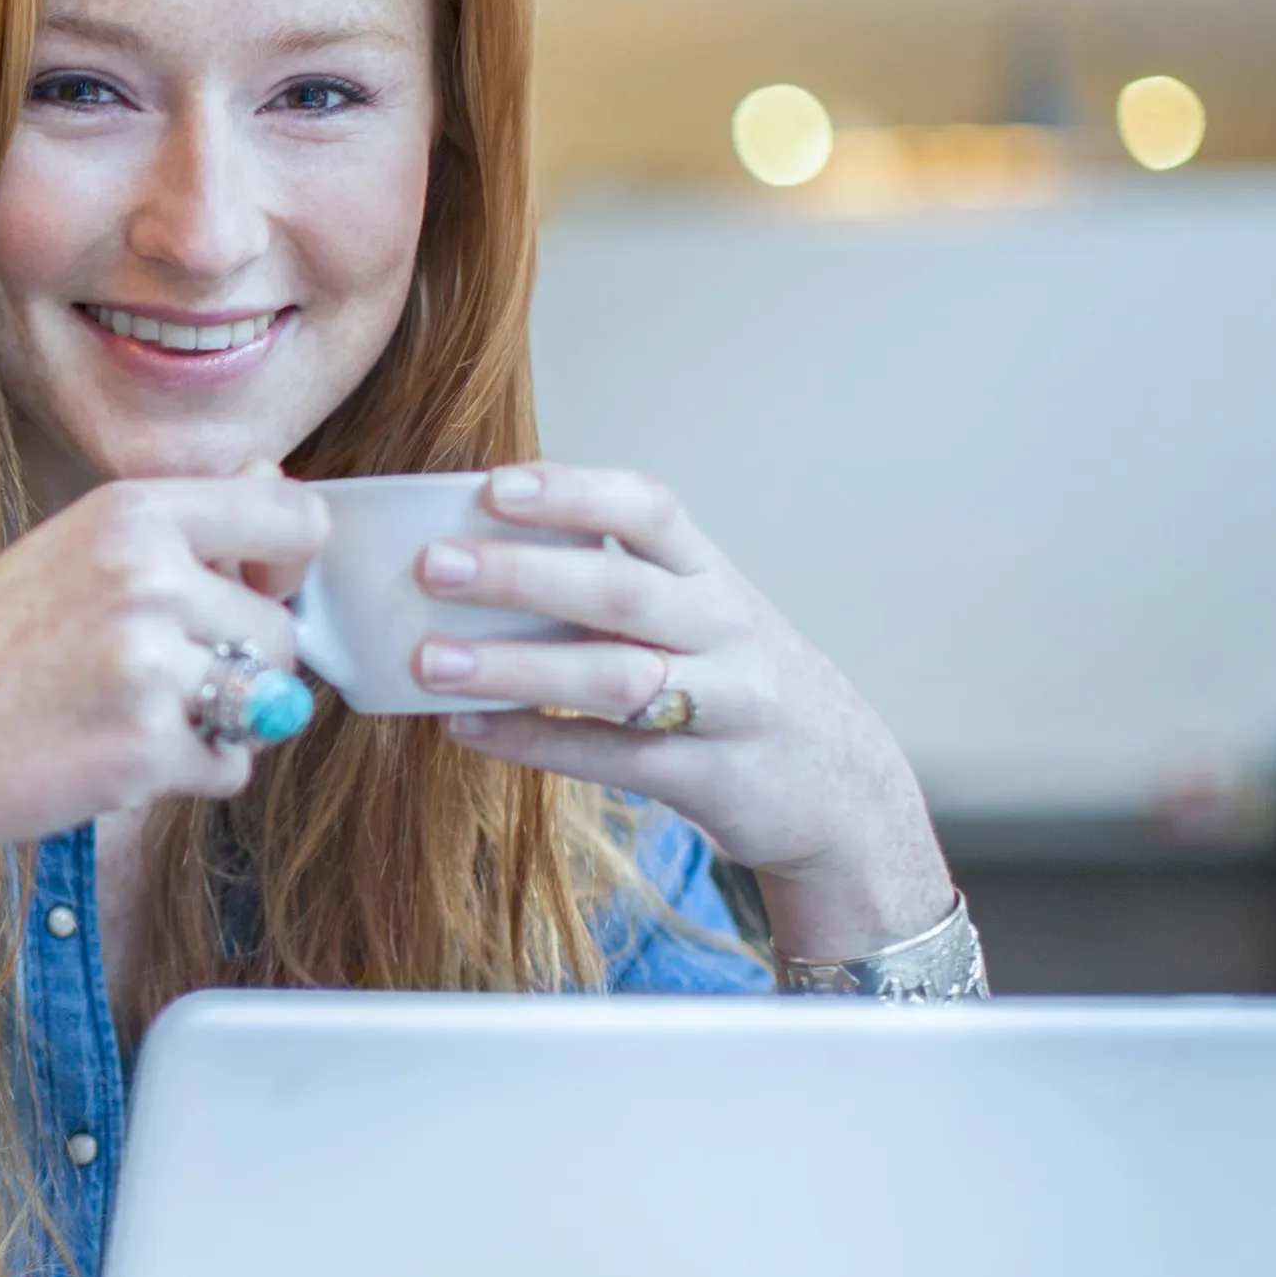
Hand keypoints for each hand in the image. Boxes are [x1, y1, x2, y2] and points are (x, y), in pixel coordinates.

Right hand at [0, 474, 327, 880]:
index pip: (294, 518)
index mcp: (132, 513)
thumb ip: (178, 524)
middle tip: (161, 682)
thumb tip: (277, 476)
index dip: (289, 567)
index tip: (253, 592)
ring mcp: (151, 665)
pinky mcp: (149, 748)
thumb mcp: (73, 549)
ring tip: (135, 716)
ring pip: (268, 701)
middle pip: (281, 631)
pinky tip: (118, 756)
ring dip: (221, 721)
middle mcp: (148, 577)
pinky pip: (232, 766)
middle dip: (243, 667)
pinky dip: (191, 773)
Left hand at [407, 463, 953, 958]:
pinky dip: (535, 743)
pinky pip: (612, 759)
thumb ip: (622, 587)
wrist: (847, 792)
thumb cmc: (741, 688)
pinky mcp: (711, 779)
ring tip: (428, 661)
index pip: (651, 510)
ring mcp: (726, 707)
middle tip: (434, 566)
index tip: (497, 484)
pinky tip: (467, 730)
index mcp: (715, 577)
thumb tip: (484, 553)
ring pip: (616, 679)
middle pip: (622, 591)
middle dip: (523, 574)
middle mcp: (726, 631)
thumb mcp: (705, 620)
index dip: (574, 493)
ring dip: (515, 668)